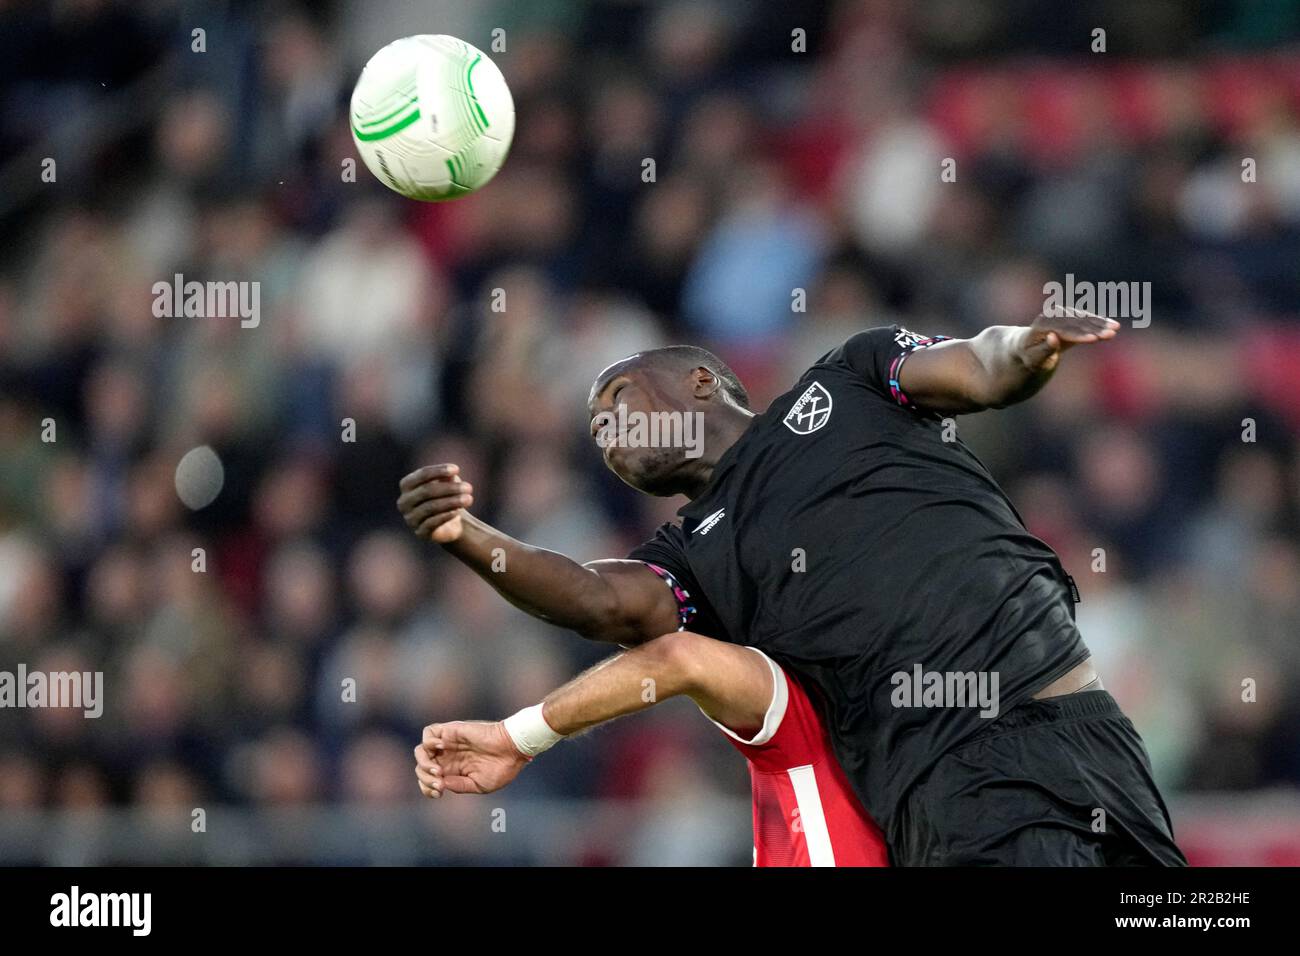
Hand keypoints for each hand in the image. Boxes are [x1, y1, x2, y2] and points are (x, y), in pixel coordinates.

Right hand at [397, 464, 473, 542]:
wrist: (451, 521)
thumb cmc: (446, 496)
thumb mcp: (449, 483)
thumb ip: (447, 477)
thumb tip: (451, 475)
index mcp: (407, 485)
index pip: (422, 475)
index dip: (438, 471)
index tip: (457, 469)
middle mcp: (404, 502)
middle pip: (426, 491)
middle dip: (449, 488)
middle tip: (469, 487)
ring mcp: (410, 518)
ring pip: (430, 507)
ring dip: (452, 502)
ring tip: (469, 499)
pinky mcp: (420, 532)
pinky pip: (432, 523)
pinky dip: (446, 516)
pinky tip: (457, 511)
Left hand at [414, 720, 528, 796]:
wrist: (513, 748)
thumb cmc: (501, 768)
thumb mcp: (479, 785)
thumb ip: (459, 785)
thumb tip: (441, 784)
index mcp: (453, 772)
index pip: (427, 780)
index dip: (427, 789)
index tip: (439, 793)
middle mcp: (447, 758)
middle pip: (421, 768)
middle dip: (426, 779)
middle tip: (440, 783)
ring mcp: (448, 744)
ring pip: (420, 751)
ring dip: (424, 763)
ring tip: (438, 770)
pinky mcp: (451, 730)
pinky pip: (428, 733)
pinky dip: (429, 742)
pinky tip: (442, 748)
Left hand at [1024, 309, 1118, 371]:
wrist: (1027, 346)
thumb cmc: (1030, 356)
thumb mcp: (1034, 358)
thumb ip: (1043, 349)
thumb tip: (1053, 337)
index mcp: (1041, 325)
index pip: (1063, 330)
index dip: (1079, 335)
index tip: (1094, 339)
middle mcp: (1051, 315)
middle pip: (1076, 322)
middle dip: (1094, 328)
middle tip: (1111, 334)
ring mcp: (1061, 313)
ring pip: (1083, 318)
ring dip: (1100, 323)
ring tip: (1115, 329)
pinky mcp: (1069, 315)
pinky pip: (1086, 318)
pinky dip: (1099, 321)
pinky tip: (1113, 325)